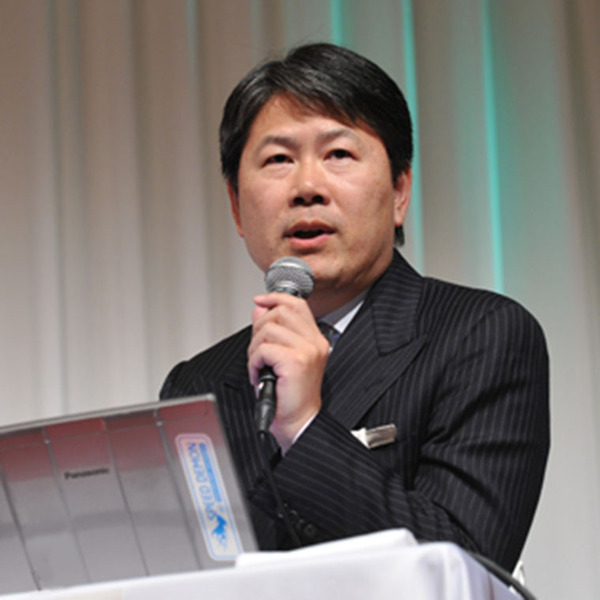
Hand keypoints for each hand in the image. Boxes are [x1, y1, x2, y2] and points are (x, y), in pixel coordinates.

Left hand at [248, 292, 329, 451]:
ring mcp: (307, 351)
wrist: (299, 423)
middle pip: (279, 312)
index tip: (260, 302)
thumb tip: (260, 309)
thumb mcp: (280, 358)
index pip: (296, 304)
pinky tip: (259, 375)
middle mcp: (315, 342)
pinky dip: (254, 363)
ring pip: (268, 330)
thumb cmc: (290, 396)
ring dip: (255, 350)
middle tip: (259, 353)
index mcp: (315, 339)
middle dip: (259, 330)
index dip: (275, 298)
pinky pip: (263, 349)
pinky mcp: (296, 362)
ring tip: (260, 366)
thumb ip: (272, 331)